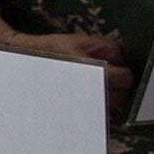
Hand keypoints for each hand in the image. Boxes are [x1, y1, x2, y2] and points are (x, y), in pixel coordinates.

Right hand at [9, 31, 135, 112]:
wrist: (26, 63)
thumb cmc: (55, 50)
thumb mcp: (84, 41)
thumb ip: (111, 48)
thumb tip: (126, 60)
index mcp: (94, 73)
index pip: (127, 78)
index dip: (126, 71)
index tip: (119, 67)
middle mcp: (91, 93)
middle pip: (124, 96)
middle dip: (121, 85)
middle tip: (108, 73)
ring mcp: (85, 106)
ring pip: (114, 106)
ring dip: (112, 94)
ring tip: (96, 81)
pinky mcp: (78, 112)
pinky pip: (100, 110)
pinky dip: (100, 101)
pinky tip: (88, 90)